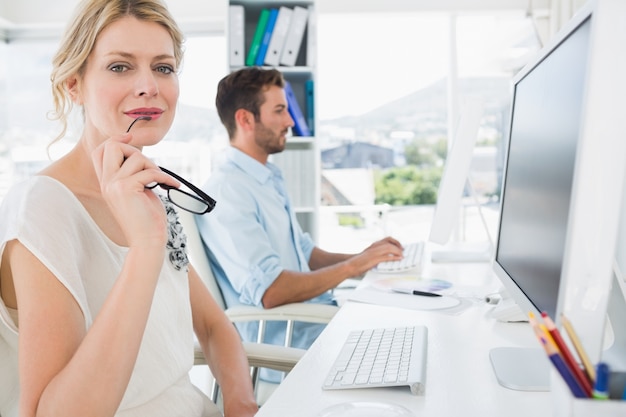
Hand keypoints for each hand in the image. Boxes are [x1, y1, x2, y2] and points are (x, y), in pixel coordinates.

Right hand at [91, 132, 179, 247]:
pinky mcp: (126, 189)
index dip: (116, 140)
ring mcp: (114, 185)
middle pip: (112, 146)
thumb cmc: (146, 218)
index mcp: (106, 182)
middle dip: (136, 150)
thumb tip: (140, 155)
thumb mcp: (137, 191)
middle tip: (151, 168)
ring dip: (154, 167)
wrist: (147, 241)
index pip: (100, 151)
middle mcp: (106, 182)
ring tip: (161, 182)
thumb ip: (133, 174)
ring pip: (136, 157)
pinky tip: (173, 185)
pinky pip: (151, 172)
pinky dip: (166, 177)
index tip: (131, 138)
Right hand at [346, 237, 403, 276]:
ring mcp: (374, 252)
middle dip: (398, 246)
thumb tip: (385, 257)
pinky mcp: (374, 259)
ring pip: (389, 248)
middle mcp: (374, 246)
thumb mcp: (369, 255)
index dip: (395, 242)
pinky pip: (387, 257)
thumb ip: (377, 254)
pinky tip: (398, 259)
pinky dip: (394, 257)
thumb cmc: (359, 262)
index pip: (387, 239)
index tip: (400, 246)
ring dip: (397, 251)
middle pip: (390, 242)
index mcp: (373, 245)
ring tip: (401, 255)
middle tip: (402, 250)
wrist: (350, 265)